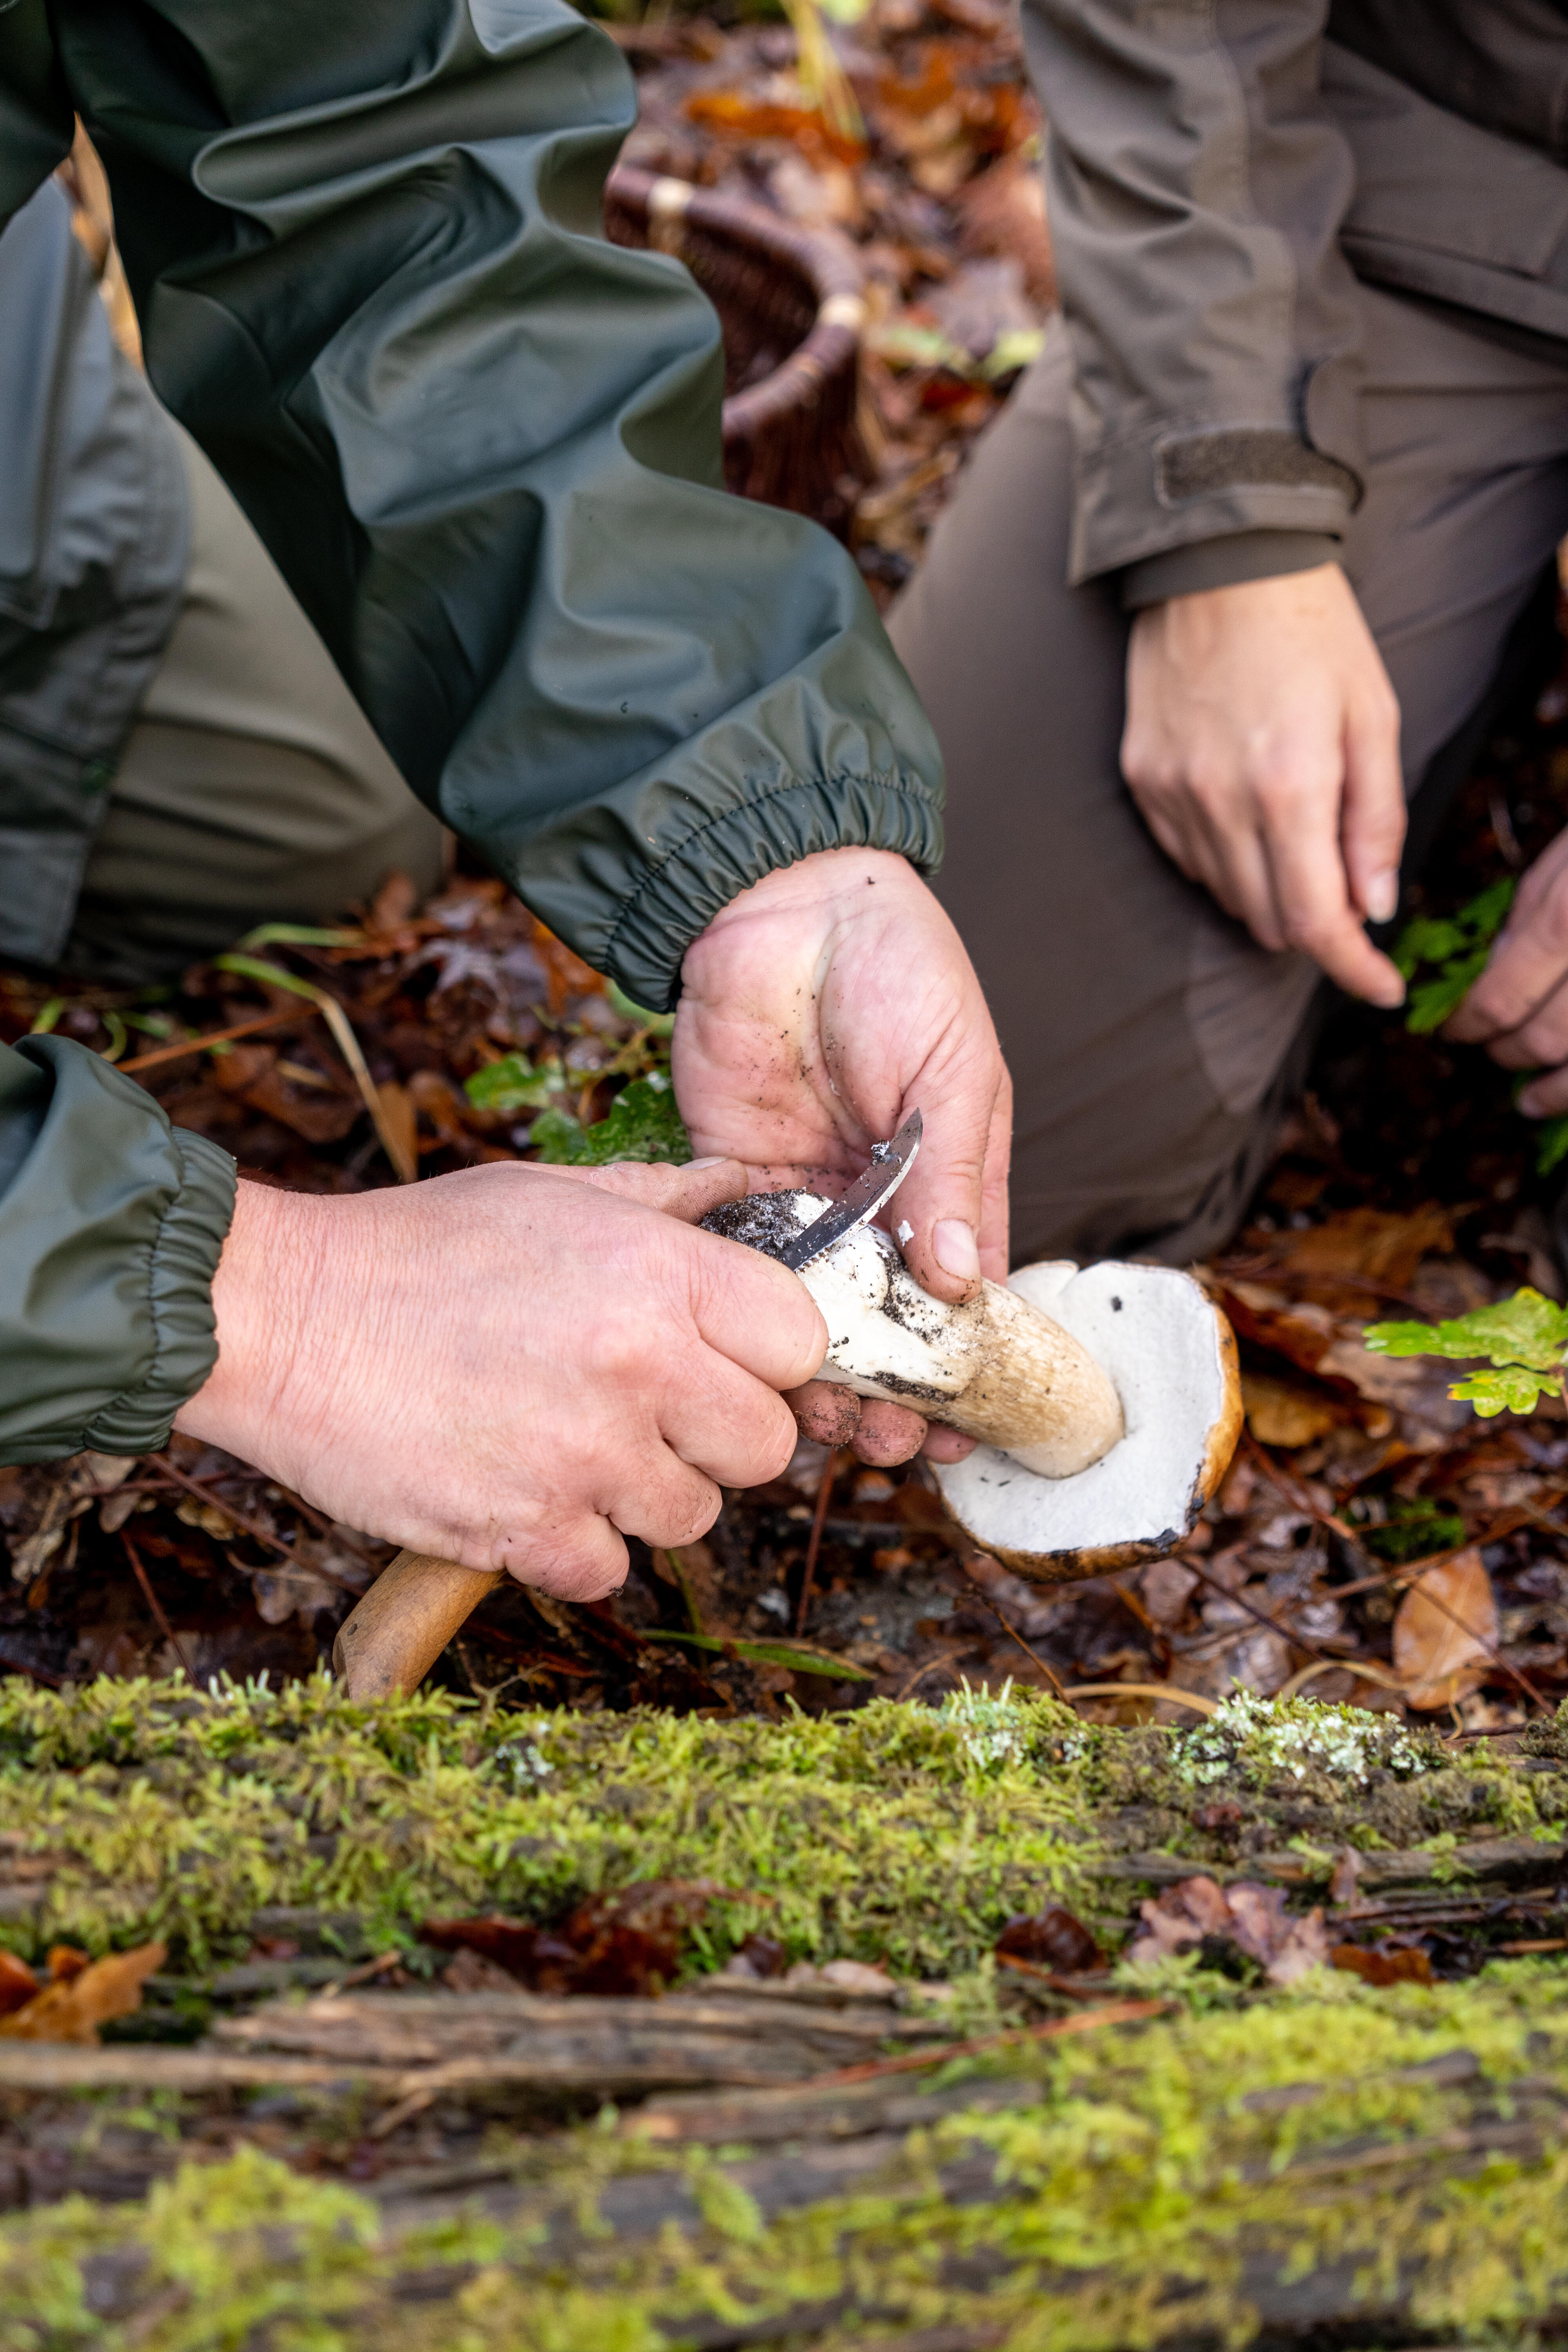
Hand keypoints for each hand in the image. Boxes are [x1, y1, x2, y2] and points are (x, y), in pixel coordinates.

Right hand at [174, 1157, 825, 1600]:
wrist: (284, 1318)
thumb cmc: (415, 1250)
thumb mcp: (549, 1192)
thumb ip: (663, 1200)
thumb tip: (742, 1189)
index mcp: (659, 1274)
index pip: (801, 1342)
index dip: (769, 1360)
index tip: (725, 1363)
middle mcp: (640, 1364)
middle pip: (766, 1446)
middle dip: (715, 1439)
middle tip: (646, 1413)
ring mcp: (586, 1455)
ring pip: (691, 1517)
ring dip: (641, 1495)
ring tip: (566, 1443)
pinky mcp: (526, 1530)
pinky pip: (608, 1570)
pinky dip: (572, 1546)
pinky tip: (523, 1490)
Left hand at [674, 845, 1010, 1467]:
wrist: (786, 896)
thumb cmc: (897, 966)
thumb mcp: (949, 1069)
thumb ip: (950, 1179)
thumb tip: (962, 1286)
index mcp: (948, 1177)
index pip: (962, 1293)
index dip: (958, 1365)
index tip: (954, 1432)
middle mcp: (879, 1199)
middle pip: (882, 1319)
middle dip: (882, 1388)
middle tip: (876, 1445)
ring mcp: (805, 1192)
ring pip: (808, 1309)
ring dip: (811, 1369)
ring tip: (814, 1422)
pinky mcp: (734, 1173)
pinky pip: (741, 1259)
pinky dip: (743, 1311)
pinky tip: (745, 1357)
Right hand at [1122, 565, 1406, 1005]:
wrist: (1217, 562)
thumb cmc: (1311, 632)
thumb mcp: (1374, 717)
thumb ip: (1377, 820)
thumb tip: (1373, 909)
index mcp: (1288, 788)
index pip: (1317, 922)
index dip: (1353, 970)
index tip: (1381, 989)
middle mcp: (1220, 803)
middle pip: (1270, 921)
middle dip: (1318, 927)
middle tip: (1348, 894)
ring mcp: (1170, 795)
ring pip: (1227, 896)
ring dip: (1271, 894)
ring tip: (1298, 841)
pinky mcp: (1141, 781)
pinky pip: (1188, 859)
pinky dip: (1226, 862)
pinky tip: (1246, 819)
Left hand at [1445, 826, 1567, 1108]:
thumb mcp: (1565, 858)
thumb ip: (1528, 917)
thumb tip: (1493, 970)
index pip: (1501, 998)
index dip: (1469, 1025)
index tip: (1455, 1031)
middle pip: (1547, 1038)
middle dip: (1510, 1053)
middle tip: (1494, 1055)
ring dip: (1557, 1092)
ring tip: (1532, 1100)